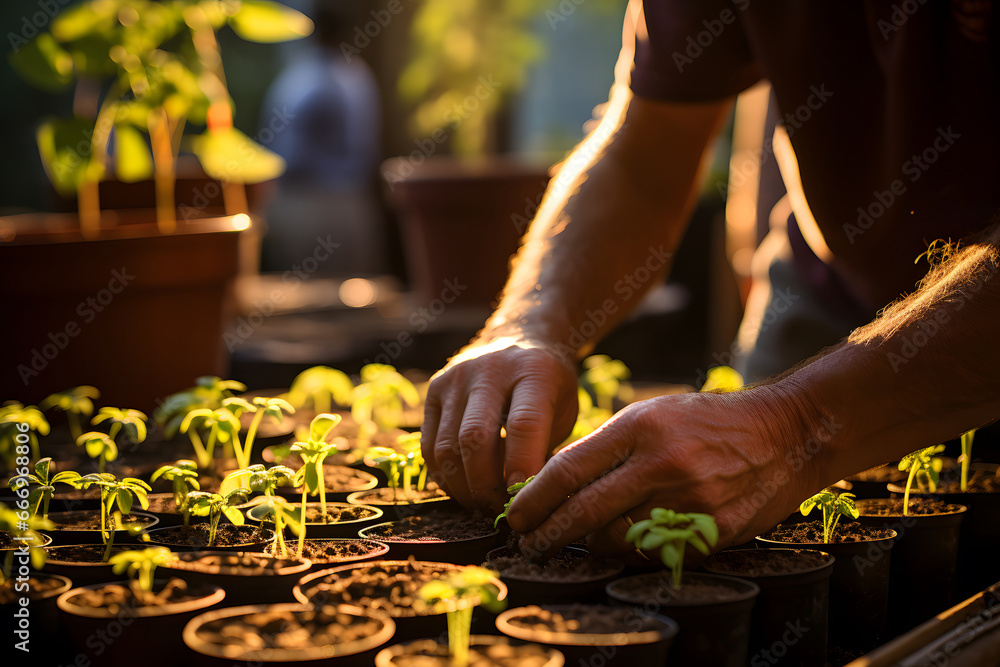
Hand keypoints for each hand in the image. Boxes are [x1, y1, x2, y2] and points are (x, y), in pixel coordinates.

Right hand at [421, 336, 578, 510]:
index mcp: (533, 372)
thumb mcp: (563, 410)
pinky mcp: (433, 389)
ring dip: (463, 488)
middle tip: (501, 512)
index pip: (524, 424)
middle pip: (475, 438)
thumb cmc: (547, 386)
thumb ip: (546, 450)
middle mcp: (490, 370)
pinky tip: (464, 487)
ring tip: (483, 504)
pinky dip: (445, 476)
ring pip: (446, 447)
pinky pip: (430, 445)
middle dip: (486, 486)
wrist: (519, 338)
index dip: (522, 467)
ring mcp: (455, 378)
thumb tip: (529, 502)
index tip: (524, 501)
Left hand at [506, 384, 829, 559]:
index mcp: (640, 427)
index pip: (568, 470)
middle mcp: (662, 463)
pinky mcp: (713, 530)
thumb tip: (554, 483)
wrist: (785, 434)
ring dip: (590, 544)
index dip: (534, 499)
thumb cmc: (707, 422)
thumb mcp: (652, 415)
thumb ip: (607, 447)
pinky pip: (655, 552)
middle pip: (584, 511)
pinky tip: (625, 542)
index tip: (514, 516)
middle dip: (548, 533)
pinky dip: (632, 551)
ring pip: (616, 538)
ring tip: (581, 540)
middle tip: (527, 543)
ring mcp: (690, 500)